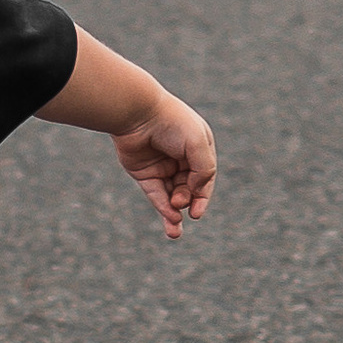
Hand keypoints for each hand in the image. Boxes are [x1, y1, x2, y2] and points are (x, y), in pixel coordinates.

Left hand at [110, 93, 216, 236]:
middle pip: (188, 189)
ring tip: (174, 230)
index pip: (205, 179)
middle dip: (187, 201)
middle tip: (181, 203)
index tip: (197, 213)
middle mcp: (181, 159)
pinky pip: (156, 193)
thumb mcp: (198, 144)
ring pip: (171, 196)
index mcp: (198, 148)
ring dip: (174, 213)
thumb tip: (197, 193)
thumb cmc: (172, 123)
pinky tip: (168, 217)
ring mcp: (162, 166)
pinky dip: (162, 206)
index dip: (202, 198)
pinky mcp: (144, 172)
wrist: (137, 113)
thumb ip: (205, 170)